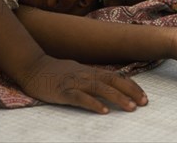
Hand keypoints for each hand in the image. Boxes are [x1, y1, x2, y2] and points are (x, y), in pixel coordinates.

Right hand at [18, 55, 147, 113]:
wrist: (32, 67)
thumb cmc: (54, 71)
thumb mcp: (77, 71)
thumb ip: (92, 78)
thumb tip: (109, 84)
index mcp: (90, 71)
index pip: (115, 77)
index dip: (131, 86)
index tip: (144, 96)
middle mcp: (85, 74)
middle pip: (112, 81)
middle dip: (130, 91)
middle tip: (144, 103)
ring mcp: (74, 82)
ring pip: (100, 88)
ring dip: (117, 97)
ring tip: (130, 107)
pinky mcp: (63, 91)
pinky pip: (80, 97)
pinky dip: (93, 103)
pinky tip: (103, 111)